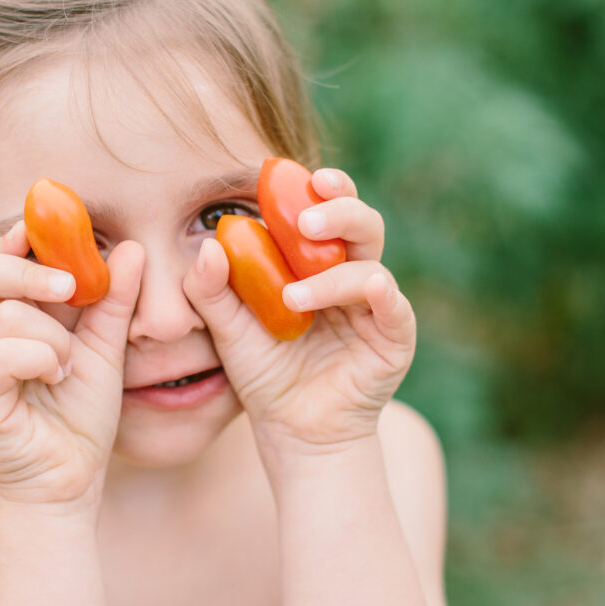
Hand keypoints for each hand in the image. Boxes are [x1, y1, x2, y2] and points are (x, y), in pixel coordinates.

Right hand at [0, 221, 142, 506]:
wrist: (72, 483)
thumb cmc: (80, 418)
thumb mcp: (107, 348)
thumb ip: (115, 300)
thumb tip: (133, 247)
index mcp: (4, 316)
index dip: (19, 236)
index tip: (53, 232)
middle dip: (26, 265)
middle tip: (71, 284)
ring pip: (2, 315)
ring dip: (51, 333)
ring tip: (68, 363)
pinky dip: (38, 357)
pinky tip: (56, 377)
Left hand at [183, 168, 415, 457]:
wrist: (292, 433)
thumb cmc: (264, 373)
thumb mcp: (227, 329)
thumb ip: (211, 288)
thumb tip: (210, 242)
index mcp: (315, 261)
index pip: (320, 209)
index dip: (310, 188)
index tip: (283, 172)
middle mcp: (350, 272)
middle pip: (358, 220)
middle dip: (337, 206)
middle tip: (305, 217)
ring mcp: (376, 303)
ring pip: (371, 258)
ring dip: (333, 268)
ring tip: (292, 295)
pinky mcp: (394, 335)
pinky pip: (393, 302)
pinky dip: (372, 291)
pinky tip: (340, 298)